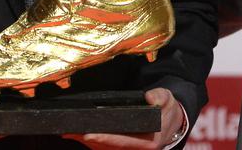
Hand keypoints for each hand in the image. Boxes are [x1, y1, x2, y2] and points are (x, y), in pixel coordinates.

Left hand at [66, 88, 185, 149]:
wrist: (173, 121)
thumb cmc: (168, 110)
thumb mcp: (168, 99)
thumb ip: (161, 97)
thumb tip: (150, 97)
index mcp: (149, 143)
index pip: (122, 141)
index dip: (104, 138)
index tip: (87, 134)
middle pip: (108, 148)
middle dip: (89, 140)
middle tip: (69, 132)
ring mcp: (130, 149)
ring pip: (104, 149)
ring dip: (86, 141)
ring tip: (68, 132)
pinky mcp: (123, 147)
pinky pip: (105, 146)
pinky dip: (92, 141)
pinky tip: (77, 133)